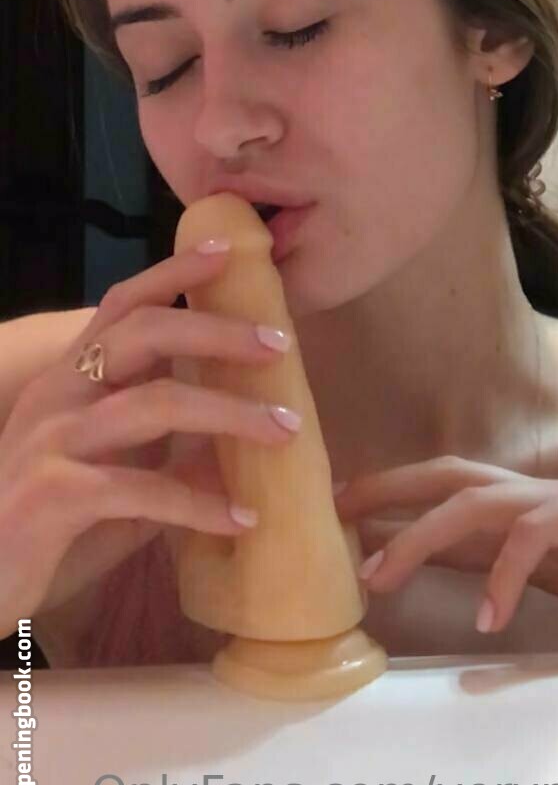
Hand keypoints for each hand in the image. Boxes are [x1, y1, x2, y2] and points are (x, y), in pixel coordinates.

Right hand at [0, 244, 298, 637]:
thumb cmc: (46, 533)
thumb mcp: (116, 483)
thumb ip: (168, 457)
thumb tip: (243, 444)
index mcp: (70, 380)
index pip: (121, 305)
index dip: (173, 272)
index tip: (227, 252)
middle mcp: (57, 397)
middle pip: (142, 334)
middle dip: (217, 332)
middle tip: (280, 345)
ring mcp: (51, 442)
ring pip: (153, 405)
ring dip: (229, 415)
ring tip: (285, 430)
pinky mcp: (52, 497)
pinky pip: (140, 490)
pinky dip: (198, 504)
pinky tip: (242, 520)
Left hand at [334, 457, 557, 649]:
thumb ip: (530, 623)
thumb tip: (470, 665)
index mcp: (536, 525)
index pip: (451, 501)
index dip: (393, 506)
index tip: (336, 523)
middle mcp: (548, 503)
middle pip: (451, 475)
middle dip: (386, 489)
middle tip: (329, 513)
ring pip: (480, 499)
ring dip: (420, 533)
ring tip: (377, 577)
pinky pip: (542, 532)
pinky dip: (506, 570)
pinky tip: (487, 618)